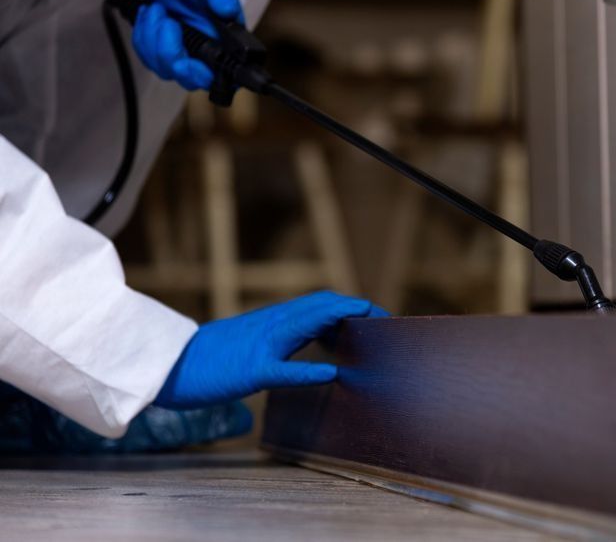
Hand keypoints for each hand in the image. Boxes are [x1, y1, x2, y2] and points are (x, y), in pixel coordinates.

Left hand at [133, 0, 243, 90]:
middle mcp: (206, 46)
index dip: (200, 75)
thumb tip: (228, 12)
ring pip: (163, 67)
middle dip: (169, 55)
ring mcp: (184, 46)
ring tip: (156, 9)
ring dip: (152, 40)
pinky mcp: (164, 42)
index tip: (185, 62)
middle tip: (167, 23)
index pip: (218, 72)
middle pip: (187, 76)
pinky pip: (148, 55)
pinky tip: (149, 13)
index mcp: (224, 37)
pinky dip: (142, 35)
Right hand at [154, 291, 389, 409]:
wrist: (169, 365)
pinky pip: (284, 368)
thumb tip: (315, 346)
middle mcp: (272, 325)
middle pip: (322, 305)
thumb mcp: (253, 342)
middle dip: (357, 309)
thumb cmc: (212, 359)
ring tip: (371, 326)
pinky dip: (310, 369)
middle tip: (386, 320)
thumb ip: (284, 340)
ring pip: (308, 324)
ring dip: (342, 322)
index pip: (320, 303)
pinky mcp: (250, 371)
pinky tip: (332, 373)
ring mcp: (262, 345)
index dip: (351, 306)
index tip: (376, 315)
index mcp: (274, 320)